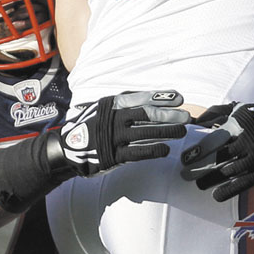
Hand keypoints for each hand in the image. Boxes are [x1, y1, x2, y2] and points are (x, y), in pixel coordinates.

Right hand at [57, 91, 188, 175]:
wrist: (67, 148)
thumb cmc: (89, 126)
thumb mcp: (103, 107)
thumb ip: (124, 103)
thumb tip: (151, 99)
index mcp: (112, 104)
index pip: (141, 98)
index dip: (161, 98)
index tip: (179, 98)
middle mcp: (114, 119)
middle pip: (147, 115)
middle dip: (169, 115)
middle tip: (186, 116)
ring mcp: (114, 137)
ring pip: (145, 133)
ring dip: (166, 132)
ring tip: (181, 131)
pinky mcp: (114, 155)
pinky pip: (138, 152)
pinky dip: (153, 150)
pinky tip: (166, 149)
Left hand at [180, 102, 253, 200]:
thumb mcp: (237, 110)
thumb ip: (214, 114)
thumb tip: (192, 122)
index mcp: (239, 125)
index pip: (215, 139)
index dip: (199, 150)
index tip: (184, 159)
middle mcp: (248, 141)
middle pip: (219, 157)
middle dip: (200, 168)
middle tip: (184, 175)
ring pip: (229, 171)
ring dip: (211, 180)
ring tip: (199, 184)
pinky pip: (244, 183)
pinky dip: (229, 190)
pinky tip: (216, 195)